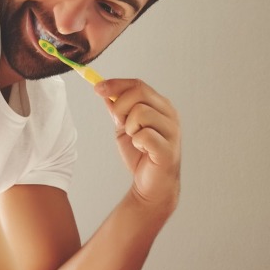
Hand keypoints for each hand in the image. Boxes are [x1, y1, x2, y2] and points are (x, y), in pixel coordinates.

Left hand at [94, 79, 181, 214]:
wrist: (151, 185)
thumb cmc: (141, 156)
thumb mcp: (124, 128)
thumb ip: (118, 110)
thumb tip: (105, 91)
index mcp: (160, 106)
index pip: (138, 85)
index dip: (116, 84)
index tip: (97, 88)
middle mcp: (170, 114)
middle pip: (139, 92)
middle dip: (120, 107)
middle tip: (120, 125)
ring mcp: (172, 131)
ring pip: (141, 112)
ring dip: (130, 128)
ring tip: (135, 140)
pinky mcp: (168, 148)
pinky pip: (144, 135)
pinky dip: (137, 143)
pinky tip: (142, 150)